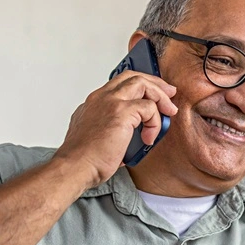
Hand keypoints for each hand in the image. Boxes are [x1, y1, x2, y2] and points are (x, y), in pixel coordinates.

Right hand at [52, 71, 177, 187]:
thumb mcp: (97, 136)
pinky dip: (154, 122)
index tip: (154, 94)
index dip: (141, 85)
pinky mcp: (121, 113)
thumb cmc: (85, 159)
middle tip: (169, 95)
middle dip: (155, 83)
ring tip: (169, 112)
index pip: (121, 83)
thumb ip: (112, 128)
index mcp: (95, 103)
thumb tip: (129, 134)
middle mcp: (101, 98)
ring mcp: (110, 102)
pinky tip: (149, 139)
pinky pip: (148, 107)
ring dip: (160, 97)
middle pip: (133, 76)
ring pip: (142, 84)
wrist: (75, 167)